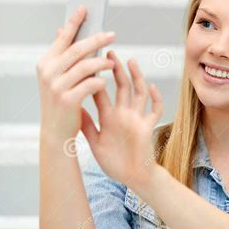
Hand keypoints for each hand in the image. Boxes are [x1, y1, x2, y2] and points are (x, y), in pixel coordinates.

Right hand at [36, 6, 115, 145]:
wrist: (55, 132)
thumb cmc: (60, 101)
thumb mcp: (57, 77)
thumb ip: (63, 56)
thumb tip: (65, 29)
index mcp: (45, 63)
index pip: (62, 37)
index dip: (74, 21)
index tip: (85, 7)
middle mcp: (48, 72)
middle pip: (77, 49)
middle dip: (96, 40)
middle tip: (112, 34)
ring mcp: (56, 86)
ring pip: (86, 66)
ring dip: (102, 62)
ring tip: (112, 62)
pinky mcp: (67, 100)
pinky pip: (91, 84)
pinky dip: (100, 81)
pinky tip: (105, 82)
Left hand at [80, 50, 162, 189]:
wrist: (132, 176)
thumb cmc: (114, 162)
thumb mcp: (95, 142)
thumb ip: (87, 125)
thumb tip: (74, 108)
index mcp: (108, 116)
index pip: (100, 92)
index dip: (94, 77)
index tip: (87, 62)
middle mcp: (123, 113)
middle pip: (120, 86)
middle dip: (115, 69)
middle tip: (108, 52)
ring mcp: (136, 118)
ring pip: (137, 93)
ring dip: (135, 77)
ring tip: (130, 61)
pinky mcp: (147, 127)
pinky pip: (154, 111)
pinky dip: (155, 99)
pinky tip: (152, 87)